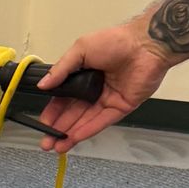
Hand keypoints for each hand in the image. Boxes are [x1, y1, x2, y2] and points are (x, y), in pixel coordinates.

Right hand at [37, 20, 174, 149]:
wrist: (145, 44)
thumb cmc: (116, 41)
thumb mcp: (80, 49)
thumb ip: (61, 69)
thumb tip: (43, 85)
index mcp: (83, 74)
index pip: (64, 98)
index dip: (53, 112)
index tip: (43, 124)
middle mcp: (94, 88)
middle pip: (73, 113)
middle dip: (59, 129)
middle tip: (46, 142)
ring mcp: (108, 99)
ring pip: (85, 120)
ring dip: (70, 134)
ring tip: (56, 147)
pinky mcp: (121, 107)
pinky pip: (102, 121)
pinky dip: (87, 130)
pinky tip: (74, 138)